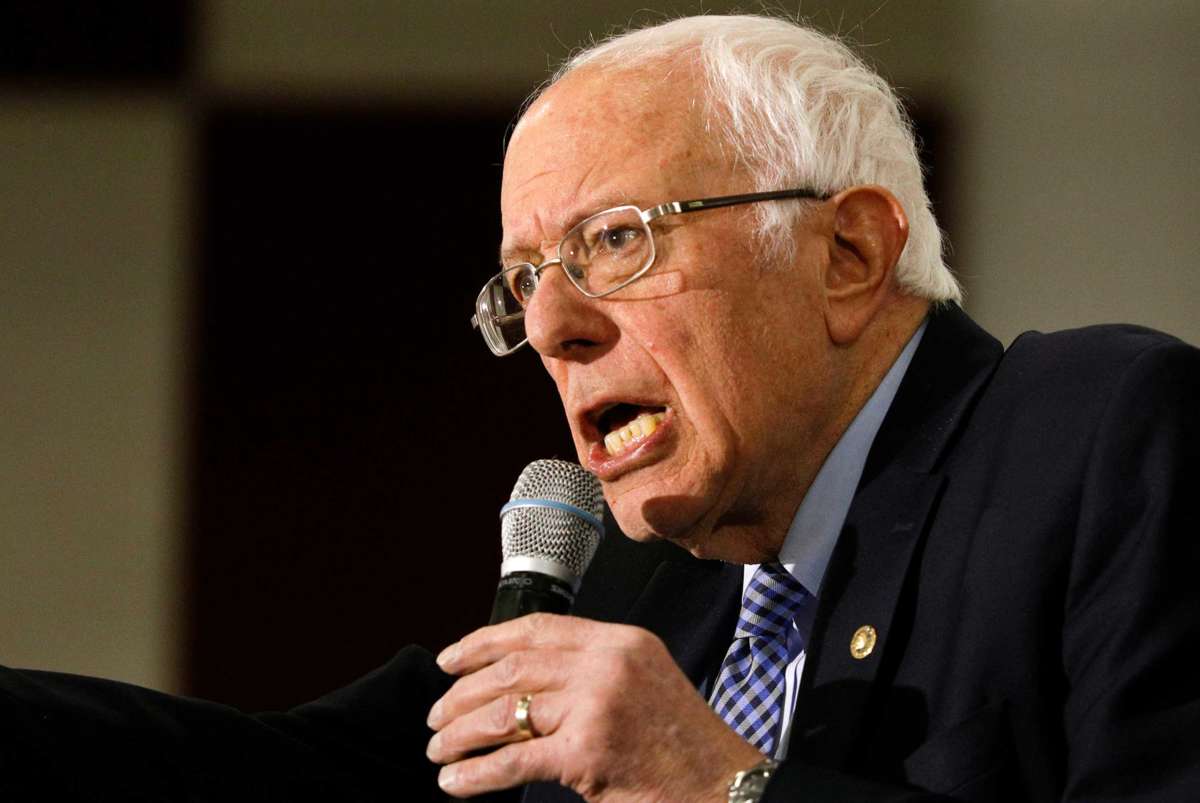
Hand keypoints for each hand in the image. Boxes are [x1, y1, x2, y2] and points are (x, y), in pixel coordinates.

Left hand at [425, 613, 763, 800]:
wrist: (723, 788)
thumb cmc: (682, 747)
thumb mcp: (643, 684)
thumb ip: (591, 671)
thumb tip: (519, 682)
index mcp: (620, 640)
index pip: (536, 628)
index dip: (483, 642)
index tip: (449, 661)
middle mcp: (607, 663)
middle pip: (511, 668)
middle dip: (462, 694)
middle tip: (436, 717)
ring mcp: (597, 704)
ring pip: (503, 711)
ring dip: (460, 733)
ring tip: (439, 750)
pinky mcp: (588, 752)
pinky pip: (513, 759)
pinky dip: (476, 774)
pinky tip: (455, 782)